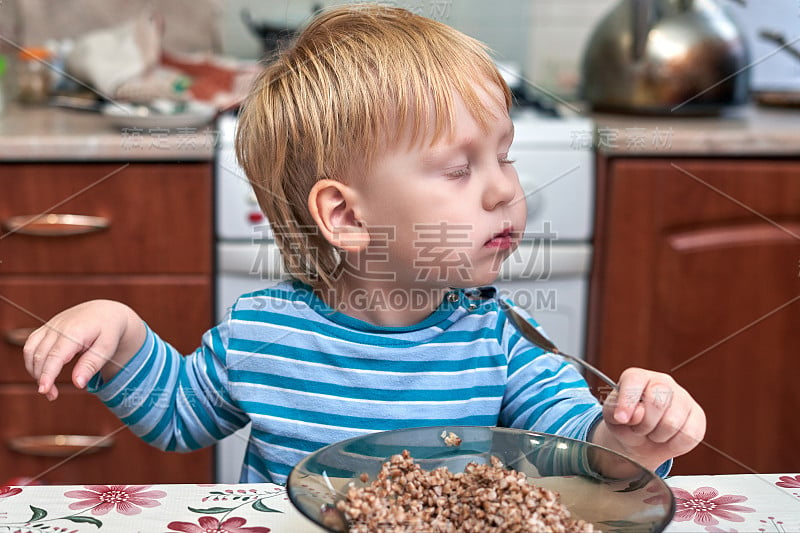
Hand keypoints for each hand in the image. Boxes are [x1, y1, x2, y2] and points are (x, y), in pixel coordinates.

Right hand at [23, 300, 145, 401]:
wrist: (104, 312)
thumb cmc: (108, 331)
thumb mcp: (107, 348)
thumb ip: (92, 365)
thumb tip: (78, 384)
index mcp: (75, 331)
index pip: (55, 355)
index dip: (47, 374)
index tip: (44, 390)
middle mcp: (58, 327)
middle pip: (41, 356)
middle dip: (42, 378)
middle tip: (52, 396)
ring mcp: (49, 326)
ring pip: (31, 351)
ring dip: (34, 372)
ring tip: (48, 388)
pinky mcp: (44, 329)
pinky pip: (30, 346)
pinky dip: (32, 362)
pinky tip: (42, 374)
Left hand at [592, 367, 705, 472]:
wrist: (642, 441)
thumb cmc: (625, 423)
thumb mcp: (612, 417)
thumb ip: (616, 411)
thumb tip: (636, 413)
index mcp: (638, 377)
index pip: (634, 381)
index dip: (627, 401)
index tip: (621, 419)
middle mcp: (663, 382)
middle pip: (657, 402)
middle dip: (644, 424)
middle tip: (638, 429)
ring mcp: (683, 397)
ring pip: (672, 422)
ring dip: (658, 436)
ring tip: (652, 433)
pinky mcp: (697, 416)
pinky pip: (688, 436)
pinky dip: (673, 445)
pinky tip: (666, 438)